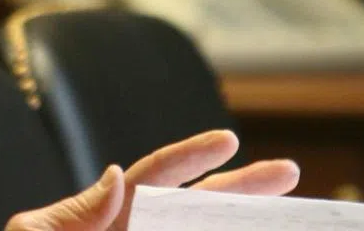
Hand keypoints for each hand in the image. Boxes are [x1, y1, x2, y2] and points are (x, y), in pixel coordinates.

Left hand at [4, 129, 299, 230]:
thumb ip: (72, 212)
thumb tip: (116, 173)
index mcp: (105, 214)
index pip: (154, 177)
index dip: (190, 156)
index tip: (228, 141)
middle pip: (196, 206)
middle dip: (241, 188)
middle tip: (288, 171)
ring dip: (244, 226)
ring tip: (290, 218)